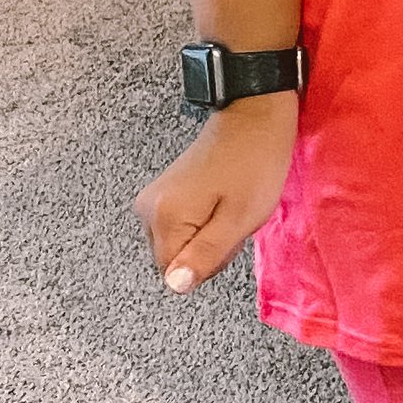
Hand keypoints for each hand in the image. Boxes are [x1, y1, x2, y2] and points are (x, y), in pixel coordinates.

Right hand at [135, 95, 300, 293]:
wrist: (254, 117)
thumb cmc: (255, 166)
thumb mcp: (239, 218)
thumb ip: (206, 255)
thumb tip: (176, 285)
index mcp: (164, 217)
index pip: (174, 274)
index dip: (207, 263)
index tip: (227, 234)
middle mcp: (148, 209)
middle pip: (173, 259)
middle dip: (206, 251)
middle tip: (232, 220)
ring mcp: (153, 199)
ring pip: (178, 244)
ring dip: (206, 237)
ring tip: (228, 209)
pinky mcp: (163, 192)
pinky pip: (179, 227)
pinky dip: (202, 223)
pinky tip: (220, 203)